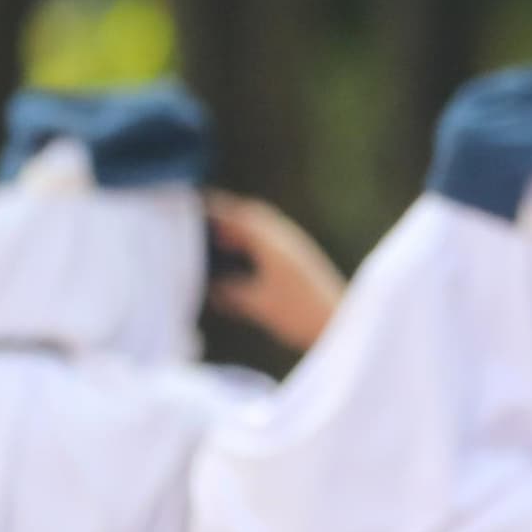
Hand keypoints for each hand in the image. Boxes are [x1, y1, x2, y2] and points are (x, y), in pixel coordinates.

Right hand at [205, 194, 346, 352]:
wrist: (342, 325)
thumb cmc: (301, 315)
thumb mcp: (257, 304)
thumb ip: (229, 292)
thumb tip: (208, 286)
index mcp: (275, 242)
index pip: (240, 215)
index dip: (214, 209)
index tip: (189, 206)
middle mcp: (288, 239)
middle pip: (252, 216)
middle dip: (226, 216)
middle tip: (198, 219)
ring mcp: (298, 250)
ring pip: (263, 229)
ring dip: (240, 229)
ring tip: (213, 237)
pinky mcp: (303, 263)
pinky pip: (272, 243)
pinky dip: (252, 244)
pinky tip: (241, 258)